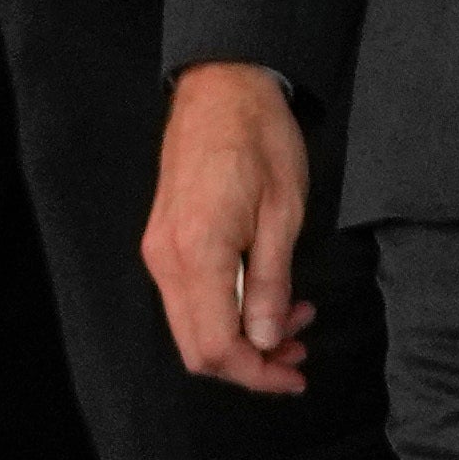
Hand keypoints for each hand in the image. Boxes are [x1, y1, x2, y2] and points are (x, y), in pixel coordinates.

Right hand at [147, 61, 316, 392]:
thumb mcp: (283, 213)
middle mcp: (166, 258)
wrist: (223, 84)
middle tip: (300, 350)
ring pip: (192, 325)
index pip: (217, 348)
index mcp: (197, 253)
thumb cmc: (260, 137)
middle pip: (198, 348)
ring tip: (293, 319)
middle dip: (250, 362)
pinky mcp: (161, 239)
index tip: (295, 375)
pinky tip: (262, 295)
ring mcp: (158, 249)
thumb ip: (271, 284)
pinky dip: (224, 310)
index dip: (257, 375)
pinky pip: (187, 297)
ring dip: (240, 336)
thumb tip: (268, 342)